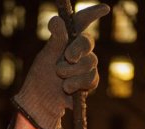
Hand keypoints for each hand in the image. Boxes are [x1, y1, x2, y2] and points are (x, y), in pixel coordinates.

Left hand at [12, 4, 109, 128]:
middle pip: (88, 42)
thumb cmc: (41, 78)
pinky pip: (92, 79)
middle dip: (77, 50)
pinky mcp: (89, 82)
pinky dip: (77, 84)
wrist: (40, 104)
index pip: (82, 22)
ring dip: (72, 72)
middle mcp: (80, 51)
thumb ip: (55, 41)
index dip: (93, 13)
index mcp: (68, 40)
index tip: (104, 9)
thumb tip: (57, 20)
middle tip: (67, 58)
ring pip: (91, 62)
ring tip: (60, 80)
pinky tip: (66, 89)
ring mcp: (86, 66)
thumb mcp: (45, 58)